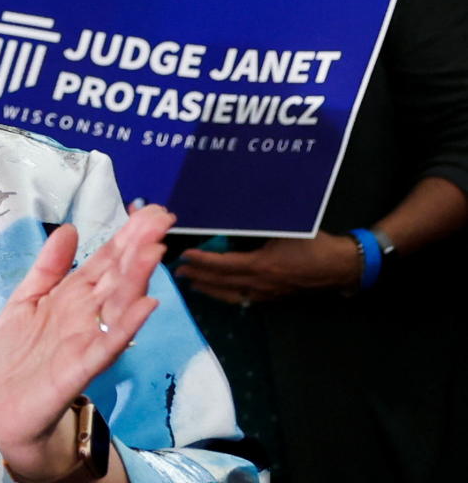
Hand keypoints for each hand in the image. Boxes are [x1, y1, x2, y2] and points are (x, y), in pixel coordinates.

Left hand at [0, 206, 171, 480]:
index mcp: (72, 296)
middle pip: (117, 275)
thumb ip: (48, 268)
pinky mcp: (80, 366)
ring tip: (155, 249)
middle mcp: (86, 314)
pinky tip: (144, 305)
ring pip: (117, 304)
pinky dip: (126, 325)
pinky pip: (106, 344)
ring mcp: (86, 339)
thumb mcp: (24, 300)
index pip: (105, 260)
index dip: (126, 235)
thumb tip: (69, 228)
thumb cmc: (16, 355)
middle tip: (162, 218)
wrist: (3, 408)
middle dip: (138, 246)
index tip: (150, 210)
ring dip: (137, 277)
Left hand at [176, 232, 359, 303]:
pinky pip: (244, 300)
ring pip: (230, 295)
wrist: (341, 267)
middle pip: (222, 282)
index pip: (223, 264)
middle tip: (179, 272)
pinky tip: (219, 293)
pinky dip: (226, 296)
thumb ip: (257, 229)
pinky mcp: (274, 298)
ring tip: (192, 284)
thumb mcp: (284, 230)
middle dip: (199, 277)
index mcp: (261, 266)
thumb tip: (233, 221)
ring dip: (209, 289)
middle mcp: (260, 284)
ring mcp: (267, 294)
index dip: (203, 261)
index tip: (186, 255)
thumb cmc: (314, 244)